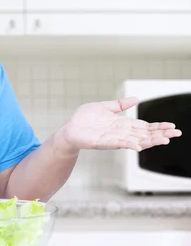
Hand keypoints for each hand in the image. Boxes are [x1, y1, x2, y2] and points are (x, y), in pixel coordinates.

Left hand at [57, 96, 181, 152]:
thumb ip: (120, 104)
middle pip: (144, 134)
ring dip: (150, 140)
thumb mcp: (104, 107)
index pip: (144, 126)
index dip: (158, 126)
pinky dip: (129, 145)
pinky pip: (119, 144)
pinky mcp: (104, 142)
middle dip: (161, 134)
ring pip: (136, 140)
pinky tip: (139, 146)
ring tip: (165, 140)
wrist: (69, 128)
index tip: (172, 127)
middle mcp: (121, 132)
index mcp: (122, 124)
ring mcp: (113, 138)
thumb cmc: (84, 119)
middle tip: (177, 133)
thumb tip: (136, 99)